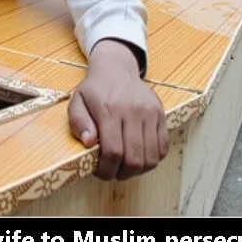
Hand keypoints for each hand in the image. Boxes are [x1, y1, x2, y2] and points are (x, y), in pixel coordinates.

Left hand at [68, 39, 169, 180]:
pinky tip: (140, 155)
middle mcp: (132, 112)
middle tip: (114, 172)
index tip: (101, 172)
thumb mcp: (77, 102)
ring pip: (152, 156)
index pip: (113, 151)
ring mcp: (150, 113)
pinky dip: (153, 158)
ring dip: (139, 169)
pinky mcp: (161, 114)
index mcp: (109, 110)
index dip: (107, 169)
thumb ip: (79, 123)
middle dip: (123, 173)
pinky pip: (164, 146)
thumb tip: (89, 143)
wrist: (117, 68)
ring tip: (127, 166)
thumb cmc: (95, 90)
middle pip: (135, 158)